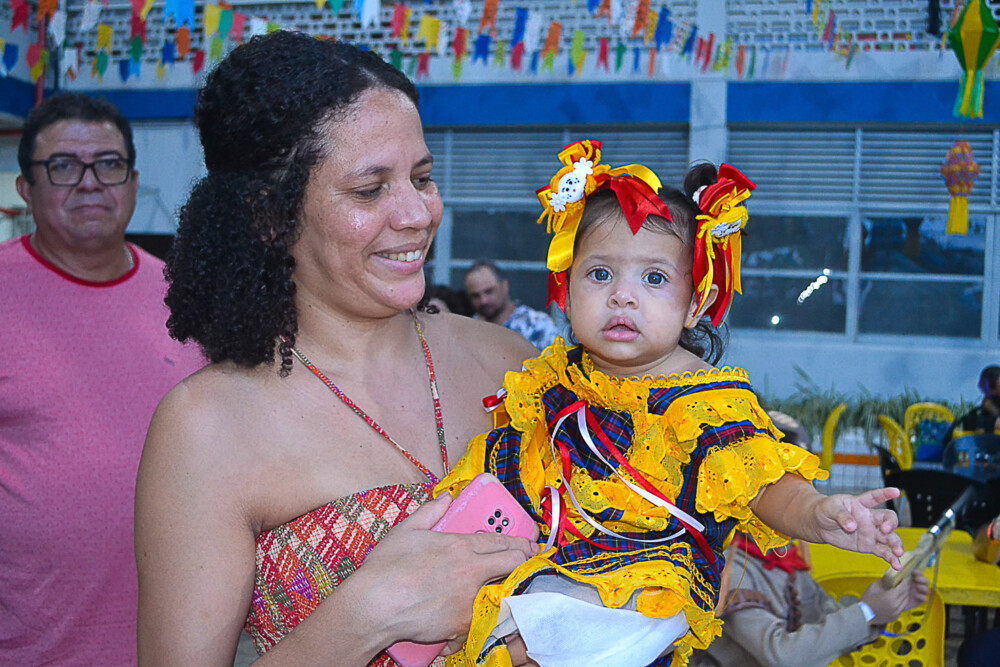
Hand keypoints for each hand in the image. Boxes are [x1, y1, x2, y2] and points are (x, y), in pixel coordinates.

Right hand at [350, 494, 537, 647]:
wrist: (374, 605)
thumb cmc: (386, 568)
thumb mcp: (407, 530)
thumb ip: (429, 512)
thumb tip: (444, 498)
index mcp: (459, 546)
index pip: (501, 542)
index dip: (519, 543)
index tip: (528, 545)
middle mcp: (471, 571)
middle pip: (513, 563)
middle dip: (525, 561)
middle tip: (529, 562)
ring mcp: (469, 598)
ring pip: (505, 591)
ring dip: (512, 587)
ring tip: (517, 587)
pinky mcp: (463, 622)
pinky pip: (486, 617)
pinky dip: (490, 614)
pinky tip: (493, 612)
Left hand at [813, 487, 903, 568]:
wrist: (819, 525)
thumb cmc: (826, 510)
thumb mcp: (830, 508)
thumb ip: (842, 515)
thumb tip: (853, 526)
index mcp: (861, 504)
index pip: (875, 497)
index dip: (885, 493)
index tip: (896, 491)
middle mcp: (870, 518)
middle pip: (888, 518)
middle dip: (891, 524)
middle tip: (886, 531)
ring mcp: (871, 532)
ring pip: (889, 537)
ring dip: (896, 544)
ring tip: (899, 553)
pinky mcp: (868, 545)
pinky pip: (883, 552)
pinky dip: (891, 558)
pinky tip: (897, 565)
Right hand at [860, 572, 929, 624]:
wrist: (863, 614)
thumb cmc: (867, 600)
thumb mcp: (874, 587)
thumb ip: (884, 581)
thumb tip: (891, 576)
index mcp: (890, 597)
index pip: (903, 587)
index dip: (904, 582)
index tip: (904, 579)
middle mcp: (895, 605)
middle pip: (906, 594)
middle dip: (905, 588)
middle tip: (903, 583)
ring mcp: (896, 612)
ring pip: (906, 601)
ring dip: (904, 595)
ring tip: (900, 591)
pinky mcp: (896, 616)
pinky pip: (902, 608)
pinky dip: (901, 602)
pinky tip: (897, 599)